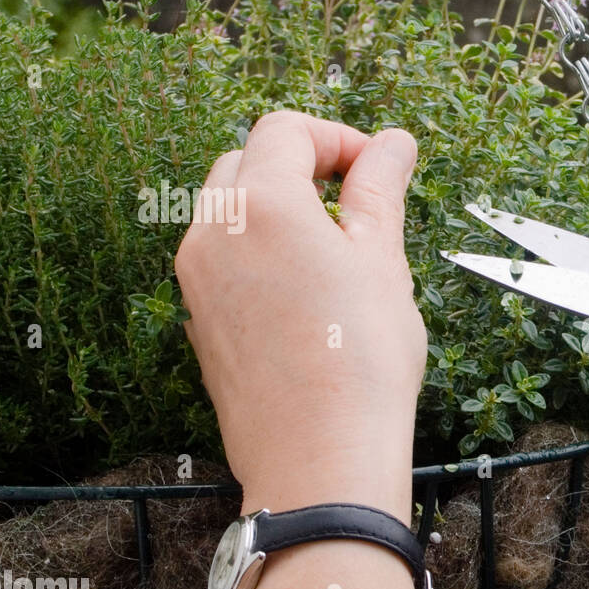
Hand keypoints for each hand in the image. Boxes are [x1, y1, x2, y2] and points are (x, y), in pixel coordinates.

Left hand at [175, 111, 423, 521]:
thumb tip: (393, 143)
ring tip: (338, 255)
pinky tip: (307, 296)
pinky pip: (221, 260)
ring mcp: (195, 278)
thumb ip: (380, 190)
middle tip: (359, 205)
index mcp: (259, 203)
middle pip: (247, 162)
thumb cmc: (361, 362)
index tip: (378, 168)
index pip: (286, 131)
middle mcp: (211, 230)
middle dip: (303, 168)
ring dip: (280, 211)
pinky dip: (259, 253)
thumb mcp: (383, 261)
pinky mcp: (197, 319)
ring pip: (229, 212)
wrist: (320, 457)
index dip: (338, 138)